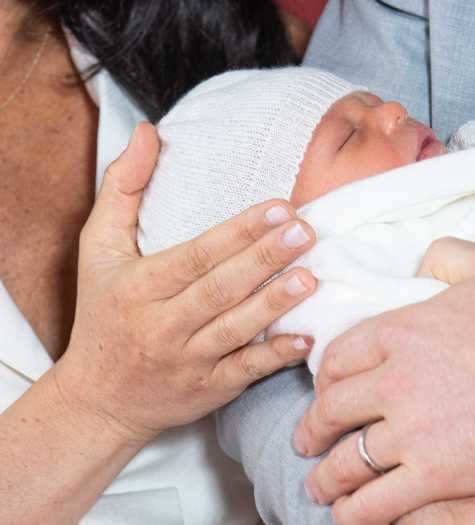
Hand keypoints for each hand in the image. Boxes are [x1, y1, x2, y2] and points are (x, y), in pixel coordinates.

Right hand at [53, 123, 317, 443]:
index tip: (278, 206)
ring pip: (236, 329)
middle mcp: (163, 325)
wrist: (98, 399)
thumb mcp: (96, 249)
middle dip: (264, 258)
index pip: (195, 255)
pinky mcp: (209, 389)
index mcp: (139, 286)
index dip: (238, 232)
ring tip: (310, 276)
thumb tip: (147, 132)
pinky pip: (245, 372)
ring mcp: (188, 361)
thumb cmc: (102, 313)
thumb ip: (122, 188)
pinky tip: (305, 338)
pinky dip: (275, 357)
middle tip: (305, 230)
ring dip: (274, 304)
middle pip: (220, 288)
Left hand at [294, 238, 474, 523]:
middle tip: (306, 439)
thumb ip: (445, 256)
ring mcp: (412, 432)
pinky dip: (356, 512)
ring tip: (319, 485)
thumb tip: (423, 261)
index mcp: (399, 332)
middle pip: (332, 409)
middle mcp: (394, 382)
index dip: (323, 376)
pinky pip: (380, 503)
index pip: (338, 357)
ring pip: (348, 461)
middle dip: (312, 428)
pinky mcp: (438, 475)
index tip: (322, 388)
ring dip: (326, 477)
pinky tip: (347, 514)